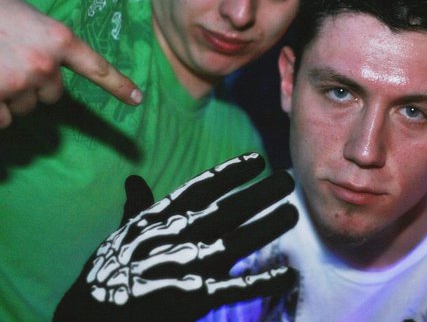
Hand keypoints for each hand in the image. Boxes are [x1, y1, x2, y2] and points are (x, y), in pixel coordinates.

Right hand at [0, 0, 141, 127]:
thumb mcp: (24, 18)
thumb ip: (43, 46)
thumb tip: (45, 74)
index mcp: (58, 39)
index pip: (96, 68)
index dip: (118, 86)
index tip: (137, 100)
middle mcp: (45, 64)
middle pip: (52, 95)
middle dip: (33, 86)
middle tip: (8, 62)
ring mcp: (19, 82)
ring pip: (25, 108)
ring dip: (10, 98)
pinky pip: (3, 120)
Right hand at [53, 152, 297, 321]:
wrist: (93, 314)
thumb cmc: (109, 272)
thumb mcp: (122, 233)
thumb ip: (137, 206)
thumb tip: (133, 181)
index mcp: (162, 218)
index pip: (203, 187)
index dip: (232, 172)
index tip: (257, 161)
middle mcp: (180, 235)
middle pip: (229, 209)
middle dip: (261, 194)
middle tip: (287, 180)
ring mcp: (189, 265)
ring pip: (239, 240)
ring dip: (269, 226)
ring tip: (292, 213)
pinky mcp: (196, 297)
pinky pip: (238, 287)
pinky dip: (264, 281)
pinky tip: (289, 274)